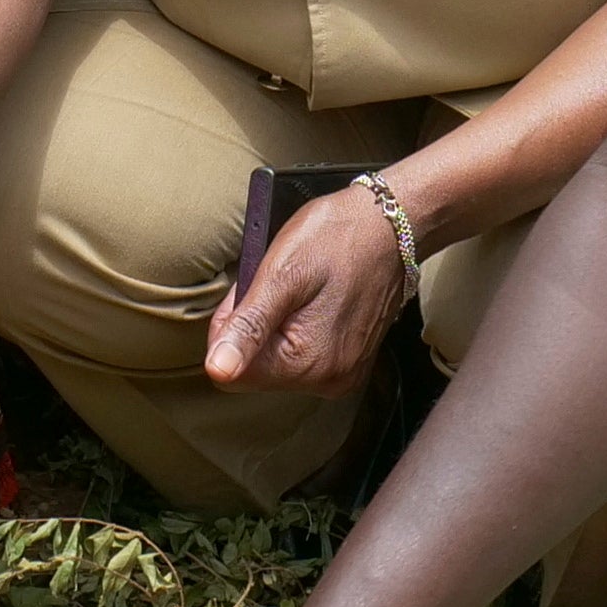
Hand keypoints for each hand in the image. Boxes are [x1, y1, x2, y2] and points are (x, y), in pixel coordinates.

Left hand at [208, 177, 413, 395]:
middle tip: (277, 287)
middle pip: (256, 370)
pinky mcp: (351, 363)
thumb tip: (217, 370)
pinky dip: (296, 329)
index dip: (231, 328)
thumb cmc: (336, 237)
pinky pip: (302, 357)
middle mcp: (329, 381)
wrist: (389, 225)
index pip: (232, 371)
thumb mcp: (281, 274)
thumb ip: (249, 327)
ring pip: (276, 363)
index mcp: (308, 365)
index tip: (255, 292)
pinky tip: (312, 301)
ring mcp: (343, 374)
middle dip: (254, 328)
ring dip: (274, 327)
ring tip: (298, 290)